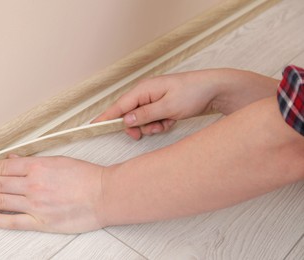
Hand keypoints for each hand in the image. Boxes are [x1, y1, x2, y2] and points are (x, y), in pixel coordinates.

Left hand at [0, 156, 106, 233]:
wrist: (105, 194)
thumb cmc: (87, 177)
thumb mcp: (60, 161)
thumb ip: (34, 161)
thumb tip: (13, 160)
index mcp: (39, 167)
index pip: (3, 167)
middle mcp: (34, 185)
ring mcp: (36, 204)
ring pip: (0, 200)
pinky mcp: (42, 222)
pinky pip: (13, 221)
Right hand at [93, 69, 277, 139]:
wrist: (214, 89)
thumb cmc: (193, 93)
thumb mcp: (169, 107)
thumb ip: (146, 114)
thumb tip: (126, 120)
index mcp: (143, 89)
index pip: (119, 106)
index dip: (105, 117)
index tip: (92, 127)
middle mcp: (145, 93)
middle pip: (129, 115)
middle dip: (137, 126)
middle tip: (146, 132)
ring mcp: (153, 99)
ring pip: (141, 120)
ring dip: (151, 126)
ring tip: (166, 123)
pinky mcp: (161, 105)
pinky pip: (152, 120)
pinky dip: (160, 124)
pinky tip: (171, 121)